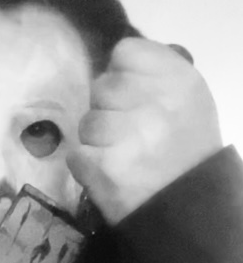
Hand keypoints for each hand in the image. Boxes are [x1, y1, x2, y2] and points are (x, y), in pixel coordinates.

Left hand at [68, 38, 222, 224]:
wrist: (187, 209)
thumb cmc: (186, 152)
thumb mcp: (187, 101)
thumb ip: (155, 77)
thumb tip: (115, 68)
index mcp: (177, 78)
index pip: (124, 52)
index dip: (122, 75)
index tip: (132, 98)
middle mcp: (152, 101)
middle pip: (101, 87)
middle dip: (108, 110)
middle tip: (128, 134)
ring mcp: (126, 134)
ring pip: (87, 122)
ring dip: (97, 142)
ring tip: (122, 158)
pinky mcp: (103, 166)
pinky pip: (76, 154)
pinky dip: (87, 167)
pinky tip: (110, 175)